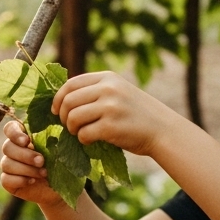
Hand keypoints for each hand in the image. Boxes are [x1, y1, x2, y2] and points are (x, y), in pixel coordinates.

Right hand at [0, 120, 65, 207]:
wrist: (59, 186)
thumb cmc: (59, 163)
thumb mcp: (58, 149)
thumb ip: (51, 138)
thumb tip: (51, 132)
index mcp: (22, 136)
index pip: (10, 128)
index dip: (14, 133)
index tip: (26, 141)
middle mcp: (12, 149)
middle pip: (7, 147)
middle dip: (25, 155)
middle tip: (41, 161)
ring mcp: (8, 166)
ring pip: (6, 164)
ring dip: (26, 169)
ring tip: (43, 173)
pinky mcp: (8, 181)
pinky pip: (6, 179)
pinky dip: (20, 180)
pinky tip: (32, 181)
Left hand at [53, 71, 174, 156]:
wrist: (162, 129)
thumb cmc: (137, 114)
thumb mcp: (119, 92)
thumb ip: (96, 91)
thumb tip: (62, 101)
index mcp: (108, 78)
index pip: (71, 84)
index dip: (58, 98)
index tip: (56, 110)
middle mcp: (108, 89)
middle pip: (68, 101)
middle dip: (64, 116)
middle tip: (69, 126)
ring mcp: (110, 107)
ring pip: (73, 117)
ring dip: (72, 129)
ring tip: (80, 133)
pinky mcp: (111, 126)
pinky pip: (84, 134)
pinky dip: (84, 140)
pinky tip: (92, 141)